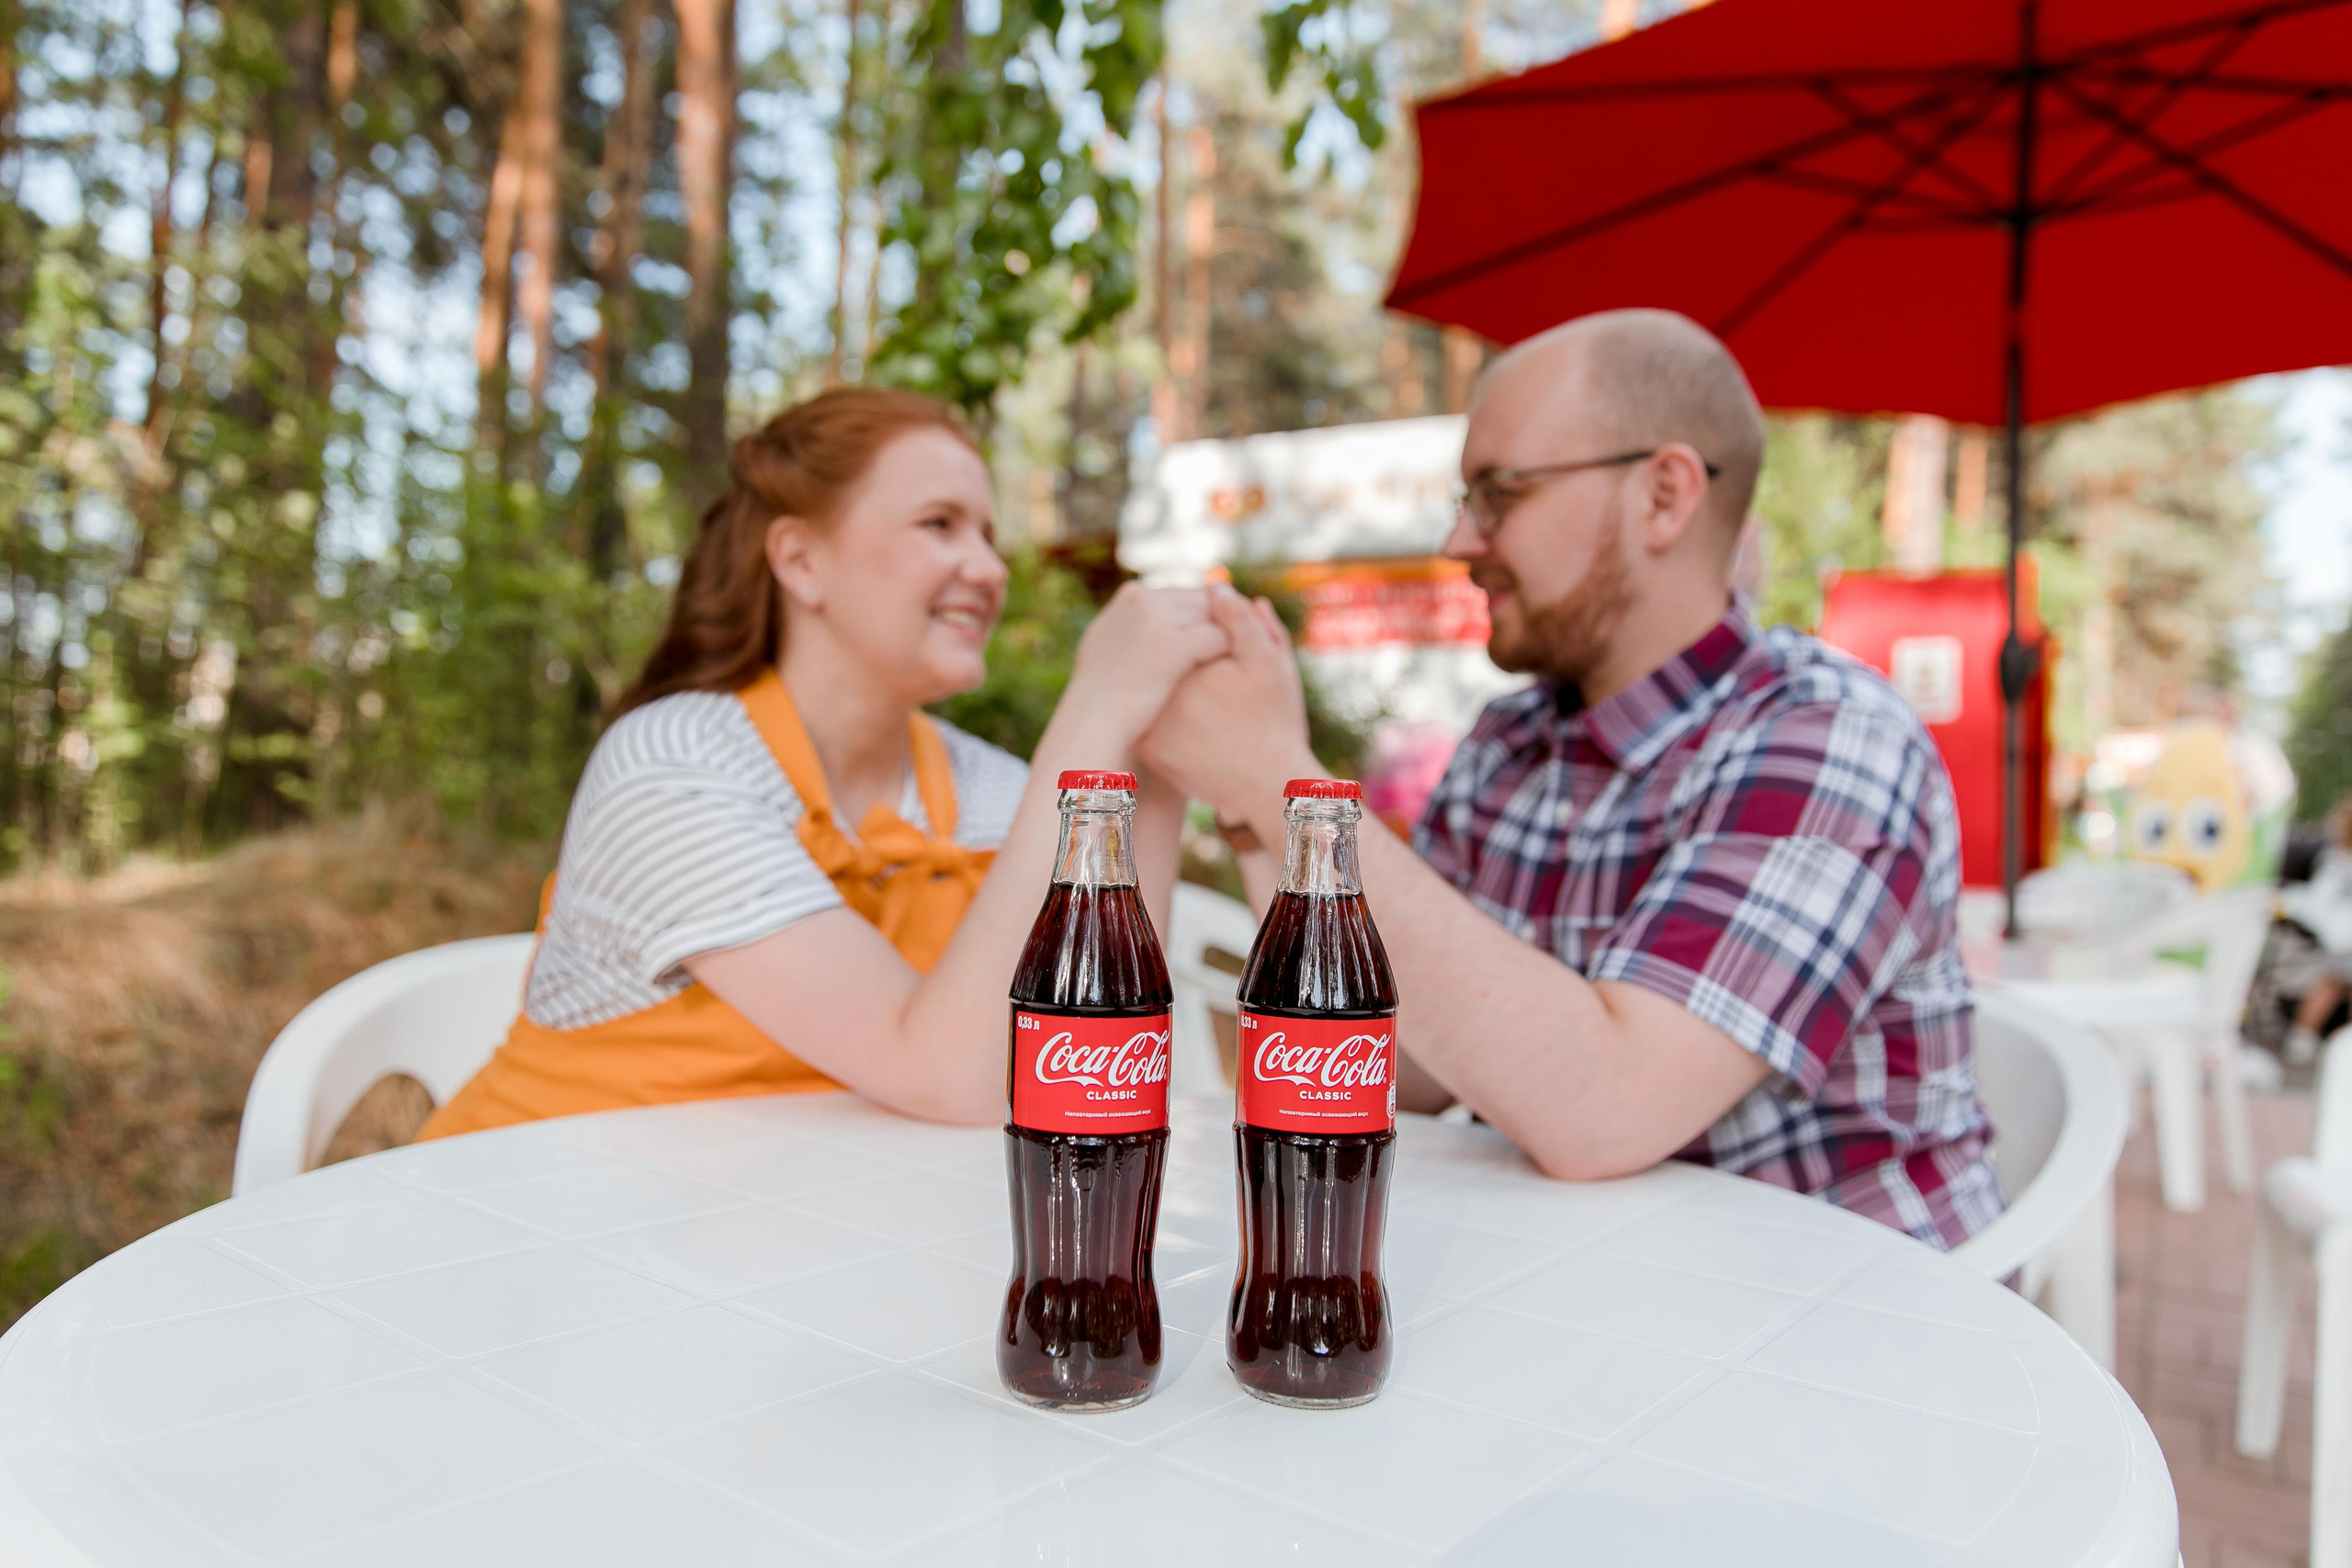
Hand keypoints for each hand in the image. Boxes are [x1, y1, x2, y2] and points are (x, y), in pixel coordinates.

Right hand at [1057, 582, 1230, 750]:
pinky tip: (1235, 674)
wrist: (1091, 723)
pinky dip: (1231, 653)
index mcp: (1131, 597)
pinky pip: (1220, 637)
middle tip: (1238, 650)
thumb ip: (1132, 626)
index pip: (1183, 595)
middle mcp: (1143, 599)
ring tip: (1239, 663)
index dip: (1200, 621)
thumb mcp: (1109, 646)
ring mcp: (1158, 619)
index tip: (1210, 646)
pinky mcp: (1175, 645)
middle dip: (1218, 625)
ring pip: (1215, 616)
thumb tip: (1155, 617)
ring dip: (1228, 637)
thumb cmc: (1101, 696)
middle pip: (1202, 601)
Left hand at [1139, 590, 1314, 827]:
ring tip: (1216, 709)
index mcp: (1184, 667)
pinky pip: (1153, 717)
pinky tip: (1201, 725)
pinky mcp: (1147, 748)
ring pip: (1157, 688)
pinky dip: (1170, 713)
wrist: (1268, 786)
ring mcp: (1146, 724)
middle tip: (1228, 691)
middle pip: (1166, 660)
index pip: (1185, 633)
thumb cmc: (1275, 722)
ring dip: (1176, 685)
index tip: (1237, 669)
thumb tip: (1215, 587)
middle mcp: (1156, 694)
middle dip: (1192, 661)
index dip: (1215, 640)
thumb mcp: (1269, 663)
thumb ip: (1242, 621)